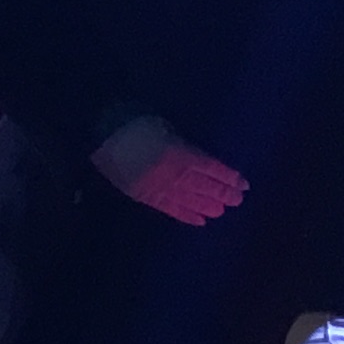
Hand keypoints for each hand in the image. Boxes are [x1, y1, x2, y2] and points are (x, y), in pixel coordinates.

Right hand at [94, 117, 247, 225]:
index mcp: (180, 154)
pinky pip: (170, 209)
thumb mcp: (164, 126)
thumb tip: (194, 156)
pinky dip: (186, 215)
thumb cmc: (134, 122)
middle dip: (223, 194)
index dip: (229, 178)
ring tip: (221, 211)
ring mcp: (159, 188)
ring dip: (208, 206)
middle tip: (237, 200)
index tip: (243, 184)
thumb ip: (182, 143)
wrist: (99, 133)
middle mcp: (174, 174)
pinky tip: (199, 221)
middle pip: (205, 188)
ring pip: (190, 201)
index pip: (212, 169)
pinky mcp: (145, 196)